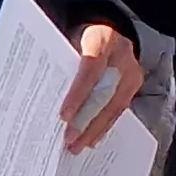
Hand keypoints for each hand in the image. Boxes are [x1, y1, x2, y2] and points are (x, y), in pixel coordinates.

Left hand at [62, 23, 141, 148]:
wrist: (102, 29)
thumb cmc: (76, 37)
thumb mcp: (66, 42)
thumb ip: (60, 65)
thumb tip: (42, 97)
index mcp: (102, 38)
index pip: (91, 68)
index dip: (79, 93)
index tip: (64, 115)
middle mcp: (122, 54)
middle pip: (105, 92)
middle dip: (86, 120)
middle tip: (69, 139)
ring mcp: (131, 70)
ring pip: (115, 105)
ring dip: (95, 129)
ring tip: (77, 146)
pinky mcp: (133, 84)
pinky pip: (119, 109)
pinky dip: (104, 125)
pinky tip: (92, 139)